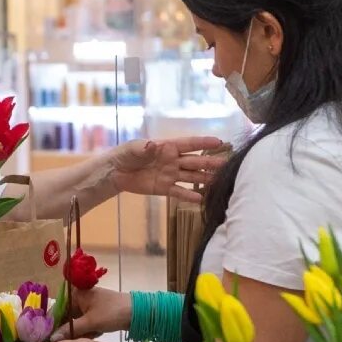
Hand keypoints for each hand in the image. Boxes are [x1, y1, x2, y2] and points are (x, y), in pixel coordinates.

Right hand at [50, 285, 131, 340]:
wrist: (137, 313)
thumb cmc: (112, 312)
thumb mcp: (90, 322)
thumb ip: (70, 330)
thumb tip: (51, 338)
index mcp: (75, 294)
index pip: (56, 310)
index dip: (51, 325)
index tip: (47, 340)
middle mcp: (78, 299)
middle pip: (65, 319)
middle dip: (68, 332)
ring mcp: (86, 308)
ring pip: (75, 324)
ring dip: (79, 333)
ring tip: (89, 335)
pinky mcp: (94, 316)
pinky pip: (84, 326)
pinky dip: (88, 332)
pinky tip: (96, 333)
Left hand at [109, 136, 228, 203]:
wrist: (115, 173)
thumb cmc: (125, 155)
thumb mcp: (132, 149)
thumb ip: (142, 148)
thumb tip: (151, 145)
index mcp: (167, 147)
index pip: (188, 144)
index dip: (203, 143)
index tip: (219, 142)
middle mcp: (173, 160)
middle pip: (194, 161)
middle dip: (210, 163)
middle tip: (226, 164)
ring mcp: (170, 175)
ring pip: (191, 177)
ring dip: (205, 179)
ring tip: (220, 181)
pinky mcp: (164, 188)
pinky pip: (179, 192)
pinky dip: (189, 195)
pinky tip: (200, 198)